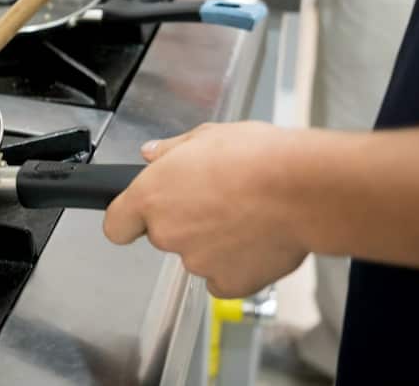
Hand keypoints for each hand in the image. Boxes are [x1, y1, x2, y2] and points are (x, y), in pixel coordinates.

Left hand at [103, 122, 310, 298]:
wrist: (301, 190)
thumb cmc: (257, 158)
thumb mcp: (206, 135)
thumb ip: (171, 150)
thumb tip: (152, 153)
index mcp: (152, 196)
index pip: (117, 224)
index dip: (128, 220)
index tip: (140, 216)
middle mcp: (168, 233)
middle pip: (163, 235)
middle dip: (184, 222)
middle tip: (215, 200)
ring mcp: (197, 262)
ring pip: (196, 255)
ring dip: (213, 242)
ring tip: (245, 215)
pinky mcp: (229, 283)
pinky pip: (223, 279)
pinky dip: (236, 266)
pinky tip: (254, 241)